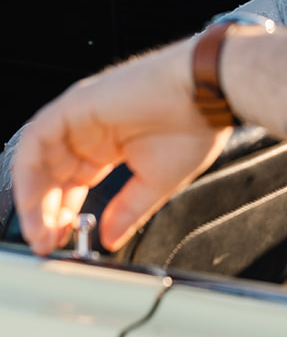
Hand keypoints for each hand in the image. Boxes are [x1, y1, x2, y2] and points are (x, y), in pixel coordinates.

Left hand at [12, 42, 227, 255]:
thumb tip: (110, 238)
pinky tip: (36, 199)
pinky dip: (30, 170)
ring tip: (41, 229)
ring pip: (38, 158)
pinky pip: (37, 138)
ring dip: (34, 197)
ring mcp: (81, 117)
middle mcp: (91, 131)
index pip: (72, 183)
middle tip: (46, 242)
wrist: (207, 95)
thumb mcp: (157, 183)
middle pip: (51, 175)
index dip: (62, 214)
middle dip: (44, 213)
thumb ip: (127, 211)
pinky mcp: (75, 104)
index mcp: (110, 146)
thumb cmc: (195, 126)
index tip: (59, 241)